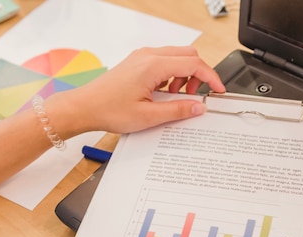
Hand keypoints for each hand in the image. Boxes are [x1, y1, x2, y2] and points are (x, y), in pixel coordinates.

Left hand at [47, 46, 225, 135]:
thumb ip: (178, 110)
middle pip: (188, 55)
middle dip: (199, 75)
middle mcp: (148, 56)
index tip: (218, 90)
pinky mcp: (137, 62)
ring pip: (177, 57)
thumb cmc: (109, 110)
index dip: (210, 77)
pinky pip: (164, 61)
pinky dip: (172, 74)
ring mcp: (142, 57)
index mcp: (153, 65)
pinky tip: (164, 93)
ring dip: (184, 75)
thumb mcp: (149, 117)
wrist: (84, 107)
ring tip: (176, 97)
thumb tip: (198, 107)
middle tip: (196, 96)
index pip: (194, 63)